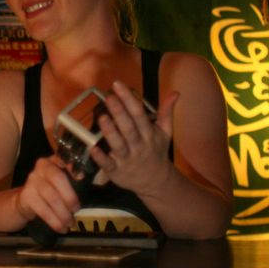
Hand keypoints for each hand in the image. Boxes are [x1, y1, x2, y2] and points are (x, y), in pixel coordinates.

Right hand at [14, 156, 80, 232]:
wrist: (25, 201)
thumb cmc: (50, 191)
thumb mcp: (61, 182)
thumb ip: (73, 180)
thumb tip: (88, 181)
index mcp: (52, 161)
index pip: (64, 160)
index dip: (73, 168)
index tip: (82, 178)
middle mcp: (41, 167)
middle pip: (57, 178)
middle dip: (70, 196)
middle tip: (76, 210)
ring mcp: (32, 180)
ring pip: (51, 197)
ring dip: (63, 213)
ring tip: (70, 223)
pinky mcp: (26, 196)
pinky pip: (43, 210)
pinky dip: (54, 221)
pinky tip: (61, 228)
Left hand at [89, 80, 176, 194]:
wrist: (156, 182)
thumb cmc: (156, 152)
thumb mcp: (165, 133)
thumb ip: (166, 112)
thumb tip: (175, 92)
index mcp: (149, 134)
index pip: (139, 114)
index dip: (129, 99)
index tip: (118, 84)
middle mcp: (138, 145)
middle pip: (129, 128)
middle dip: (119, 112)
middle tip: (109, 97)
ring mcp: (127, 159)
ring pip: (119, 144)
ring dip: (110, 132)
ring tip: (102, 117)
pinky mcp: (116, 172)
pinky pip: (108, 165)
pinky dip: (101, 158)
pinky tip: (93, 148)